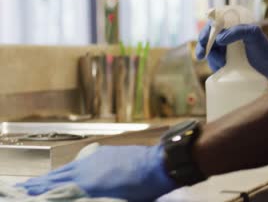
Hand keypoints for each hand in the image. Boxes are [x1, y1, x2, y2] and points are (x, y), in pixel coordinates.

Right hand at [17, 145, 176, 201]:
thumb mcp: (116, 201)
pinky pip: (81, 161)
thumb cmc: (141, 189)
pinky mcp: (104, 153)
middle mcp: (86, 169)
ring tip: (43, 179)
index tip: (28, 192)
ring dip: (55, 174)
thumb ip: (93, 199)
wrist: (157, 165)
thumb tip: (82, 196)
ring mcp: (94, 159)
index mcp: (87, 184)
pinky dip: (71, 167)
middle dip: (42, 182)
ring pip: (69, 167)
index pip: (57, 189)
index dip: (42, 190)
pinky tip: (70, 169)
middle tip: (28, 186)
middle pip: (58, 177)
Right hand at [195, 23, 267, 78]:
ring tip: (222, 63)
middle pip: (208, 42)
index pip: (212, 28)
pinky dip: (215, 66)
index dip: (204, 34)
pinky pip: (216, 64)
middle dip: (203, 48)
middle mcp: (228, 39)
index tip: (203, 41)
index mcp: (232, 29)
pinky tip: (220, 68)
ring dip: (212, 58)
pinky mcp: (229, 65)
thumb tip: (219, 39)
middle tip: (201, 56)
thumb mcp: (253, 33)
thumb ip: (238, 31)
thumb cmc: (265, 46)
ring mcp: (228, 52)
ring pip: (211, 54)